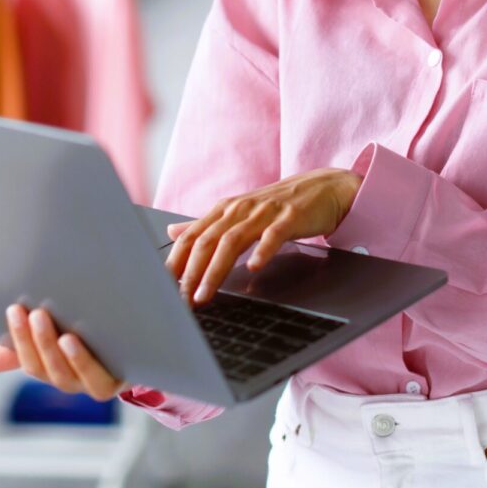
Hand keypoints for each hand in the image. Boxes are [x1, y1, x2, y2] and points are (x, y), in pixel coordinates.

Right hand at [0, 304, 129, 400]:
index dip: (19, 339)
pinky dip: (85, 362)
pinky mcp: (121, 380)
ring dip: (60, 353)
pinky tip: (75, 341)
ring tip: (56, 328)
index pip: (30, 362)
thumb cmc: (89, 336)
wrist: (141, 340)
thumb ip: (24, 349)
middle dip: (38, 342)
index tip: (14, 309)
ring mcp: (97, 383)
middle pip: (49, 370)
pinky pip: (100, 379)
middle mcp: (74, 382)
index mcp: (54, 371)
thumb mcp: (56, 339)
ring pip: (71, 376)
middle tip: (34, 313)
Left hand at [165, 167, 362, 305]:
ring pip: (233, 241)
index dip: (175, 261)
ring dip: (215, 270)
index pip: (192, 236)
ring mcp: (265, 212)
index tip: (163, 287)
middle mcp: (240, 209)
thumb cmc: (278, 205)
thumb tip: (173, 232)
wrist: (324, 188)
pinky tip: (253, 267)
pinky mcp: (290, 217)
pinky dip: (262, 250)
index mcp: (225, 209)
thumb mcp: (238, 213)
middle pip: (207, 241)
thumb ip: (206, 224)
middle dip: (190, 272)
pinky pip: (273, 235)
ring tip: (204, 295)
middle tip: (180, 299)